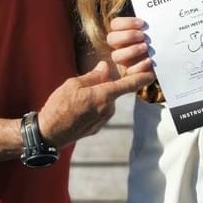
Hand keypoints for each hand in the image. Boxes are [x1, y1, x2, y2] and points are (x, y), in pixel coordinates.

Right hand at [37, 60, 153, 147]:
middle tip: (82, 87)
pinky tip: (76, 111)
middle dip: (103, 86)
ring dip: (96, 98)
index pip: (127, 85)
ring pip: (106, 102)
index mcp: (103, 96)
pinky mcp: (97, 128)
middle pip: (112, 91)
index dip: (141, 78)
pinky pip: (100, 112)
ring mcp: (103, 120)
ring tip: (75, 101)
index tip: (153, 73)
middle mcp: (107, 109)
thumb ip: (92, 76)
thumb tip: (105, 67)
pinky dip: (92, 108)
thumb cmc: (59, 106)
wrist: (49, 134)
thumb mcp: (73, 85)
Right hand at [106, 17, 154, 77]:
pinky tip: (149, 60)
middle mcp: (120, 46)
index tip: (142, 23)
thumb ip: (150, 25)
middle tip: (142, 36)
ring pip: (116, 56)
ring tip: (146, 47)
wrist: (169, 59)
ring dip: (131, 50)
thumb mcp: (155, 31)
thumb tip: (154, 16)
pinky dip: (139, 66)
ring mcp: (124, 60)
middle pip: (111, 38)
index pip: (115, 24)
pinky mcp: (132, 73)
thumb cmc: (160, 42)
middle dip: (127, 36)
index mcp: (123, 33)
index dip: (126, 22)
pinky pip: (129, 71)